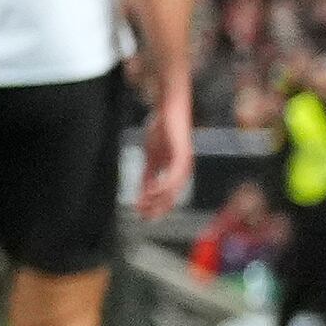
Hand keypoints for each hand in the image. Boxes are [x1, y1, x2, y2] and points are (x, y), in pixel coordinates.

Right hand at [136, 103, 195, 218]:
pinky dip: (164, 184)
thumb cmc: (162, 128)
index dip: (155, 205)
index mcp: (176, 170)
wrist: (169, 107)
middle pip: (173, 195)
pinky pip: (175, 174)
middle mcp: (183, 169)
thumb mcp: (151, 155)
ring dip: (160, 199)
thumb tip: (144, 192)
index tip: (141, 214)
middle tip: (146, 218)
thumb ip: (149, 173)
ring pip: (175, 188)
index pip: (167, 194)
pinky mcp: (183, 154)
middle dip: (159, 208)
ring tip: (147, 206)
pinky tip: (153, 191)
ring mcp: (184, 162)